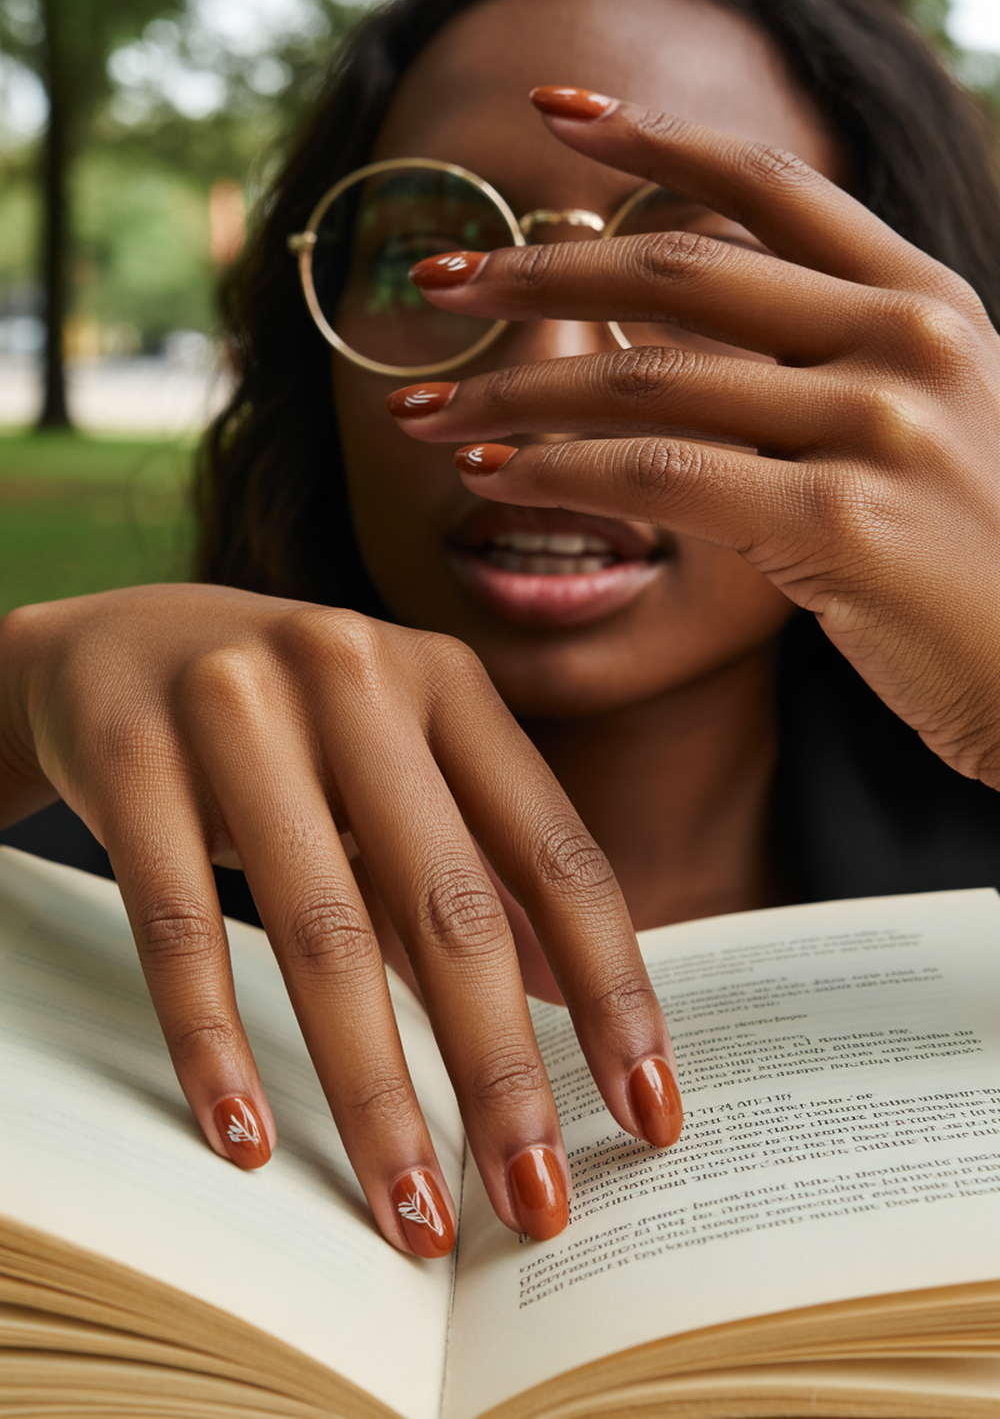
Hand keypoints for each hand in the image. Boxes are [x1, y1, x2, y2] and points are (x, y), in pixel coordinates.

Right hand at [0, 583, 680, 1252]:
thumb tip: (575, 1002)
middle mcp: (354, 678)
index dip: (615, 990)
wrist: (117, 642)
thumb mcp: (398, 768)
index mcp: (447, 682)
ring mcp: (236, 711)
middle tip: (536, 1203)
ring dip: (373, 1093)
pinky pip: (179, 927)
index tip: (648, 1113)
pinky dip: (214, 1043)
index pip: (559, 852)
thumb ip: (478, 871)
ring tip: (409, 1214)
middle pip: (451, 907)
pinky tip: (247, 1141)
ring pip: (321, 933)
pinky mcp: (133, 758)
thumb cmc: (291, 723)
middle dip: (502, 1074)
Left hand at [389, 87, 999, 789]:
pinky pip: (660, 477)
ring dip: (515, 393)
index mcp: (924, 301)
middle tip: (439, 278)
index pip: (771, 188)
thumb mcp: (915, 424)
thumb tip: (656, 297)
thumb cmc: (970, 563)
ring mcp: (878, 422)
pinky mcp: (840, 517)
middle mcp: (906, 339)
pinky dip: (558, 472)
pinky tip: (487, 477)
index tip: (555, 114)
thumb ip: (814, 354)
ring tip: (420, 410)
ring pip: (649, 378)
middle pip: (682, 270)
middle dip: (542, 272)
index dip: (654, 138)